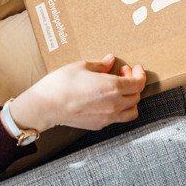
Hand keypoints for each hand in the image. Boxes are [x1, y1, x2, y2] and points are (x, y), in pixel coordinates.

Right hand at [6, 54, 145, 132]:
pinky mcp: (99, 125)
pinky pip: (117, 118)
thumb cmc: (62, 84)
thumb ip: (101, 64)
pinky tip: (106, 99)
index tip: (134, 67)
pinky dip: (119, 109)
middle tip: (122, 73)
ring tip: (119, 90)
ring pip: (131, 112)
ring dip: (130, 100)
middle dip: (134, 84)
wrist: (46, 105)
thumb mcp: (82, 66)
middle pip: (136, 97)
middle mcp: (114, 104)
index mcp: (113, 87)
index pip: (138, 83)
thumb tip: (110, 60)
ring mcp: (108, 117)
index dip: (139, 74)